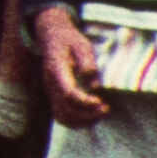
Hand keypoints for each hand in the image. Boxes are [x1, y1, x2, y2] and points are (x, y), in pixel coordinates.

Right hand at [36, 8, 109, 127]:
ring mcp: (50, 90)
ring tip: (99, 114)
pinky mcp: (53, 95)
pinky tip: (90, 116)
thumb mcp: (81, 44)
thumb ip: (87, 62)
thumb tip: (94, 84)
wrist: (51, 36)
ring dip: (82, 121)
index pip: (68, 93)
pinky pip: (61, 115)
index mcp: (57, 70)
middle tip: (105, 109)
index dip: (85, 102)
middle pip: (66, 109)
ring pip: (62, 116)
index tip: (101, 101)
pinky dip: (76, 122)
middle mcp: (50, 83)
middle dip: (88, 114)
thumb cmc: (69, 40)